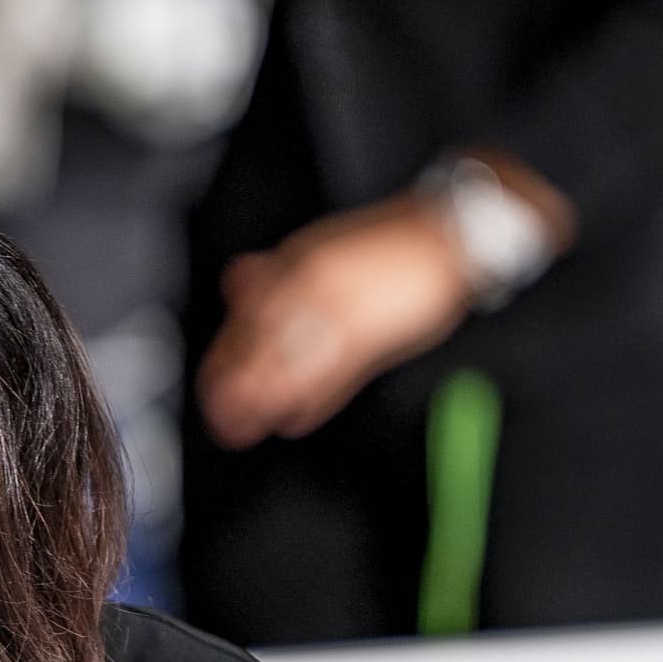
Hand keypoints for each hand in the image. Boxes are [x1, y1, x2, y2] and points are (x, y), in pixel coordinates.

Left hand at [195, 194, 481, 449]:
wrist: (452, 232)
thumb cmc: (388, 248)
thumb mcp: (322, 250)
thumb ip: (279, 273)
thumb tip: (237, 283)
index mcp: (299, 262)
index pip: (246, 313)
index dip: (226, 353)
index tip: (210, 383)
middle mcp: (313, 284)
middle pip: (260, 340)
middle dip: (234, 381)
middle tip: (218, 415)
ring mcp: (343, 308)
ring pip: (290, 360)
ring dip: (263, 399)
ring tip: (241, 428)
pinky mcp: (375, 332)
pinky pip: (335, 372)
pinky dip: (313, 401)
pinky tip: (294, 422)